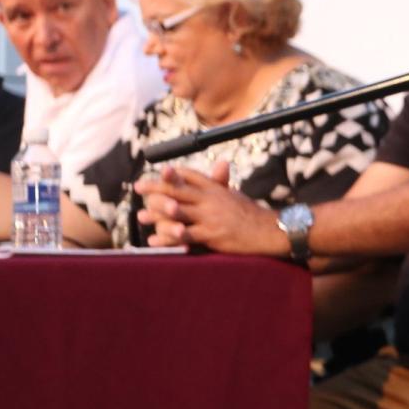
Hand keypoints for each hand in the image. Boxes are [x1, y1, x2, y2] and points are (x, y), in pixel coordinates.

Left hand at [135, 162, 282, 254]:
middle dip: (156, 187)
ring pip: (178, 211)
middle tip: (138, 187)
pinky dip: (168, 237)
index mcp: (216, 188)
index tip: (157, 172)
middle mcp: (211, 199)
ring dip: (157, 213)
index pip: (190, 175)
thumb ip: (221, 184)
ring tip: (141, 216)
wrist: (270, 230)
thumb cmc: (252, 214)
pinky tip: (154, 240)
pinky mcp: (212, 235)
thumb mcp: (235, 195)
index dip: (172, 173)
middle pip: (178, 189)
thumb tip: (218, 168)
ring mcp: (211, 217)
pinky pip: (185, 235)